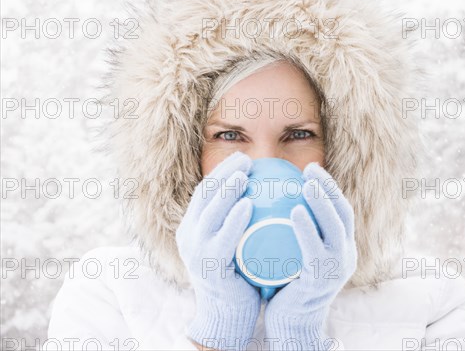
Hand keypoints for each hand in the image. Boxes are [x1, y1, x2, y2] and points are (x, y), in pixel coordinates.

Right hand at [176, 151, 259, 350]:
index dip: (221, 172)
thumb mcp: (235, 243)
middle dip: (223, 173)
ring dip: (226, 189)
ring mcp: (196, 251)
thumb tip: (266, 195)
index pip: (205, 192)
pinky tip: (248, 205)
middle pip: (204, 195)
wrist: (226, 315)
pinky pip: (221, 238)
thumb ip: (240, 222)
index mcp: (193, 228)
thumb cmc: (238, 276)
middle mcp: (189, 236)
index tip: (242, 158)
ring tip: (245, 174)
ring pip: (209, 212)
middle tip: (246, 160)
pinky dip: (233, 219)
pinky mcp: (209, 267)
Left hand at [264, 162, 357, 350]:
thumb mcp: (299, 254)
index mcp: (342, 248)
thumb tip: (279, 202)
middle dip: (329, 188)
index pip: (342, 211)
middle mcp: (345, 256)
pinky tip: (296, 211)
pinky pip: (316, 250)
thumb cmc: (289, 285)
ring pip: (335, 228)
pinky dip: (307, 229)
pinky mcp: (320, 282)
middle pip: (343, 214)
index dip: (331, 188)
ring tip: (307, 183)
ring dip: (323, 202)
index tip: (312, 169)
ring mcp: (335, 270)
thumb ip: (297, 233)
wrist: (292, 325)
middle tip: (310, 169)